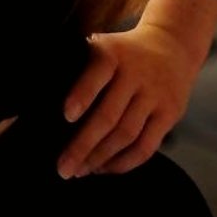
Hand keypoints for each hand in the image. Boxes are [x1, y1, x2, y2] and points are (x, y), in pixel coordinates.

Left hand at [57, 22, 203, 177]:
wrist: (172, 45)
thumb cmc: (123, 53)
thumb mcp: (104, 46)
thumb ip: (80, 67)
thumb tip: (44, 104)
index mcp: (113, 53)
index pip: (98, 72)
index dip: (82, 94)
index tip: (66, 115)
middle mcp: (136, 73)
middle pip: (109, 115)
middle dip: (83, 145)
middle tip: (62, 167)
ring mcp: (155, 95)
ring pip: (127, 135)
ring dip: (100, 158)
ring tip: (80, 171)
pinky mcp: (170, 114)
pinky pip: (146, 146)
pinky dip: (124, 163)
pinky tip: (105, 168)